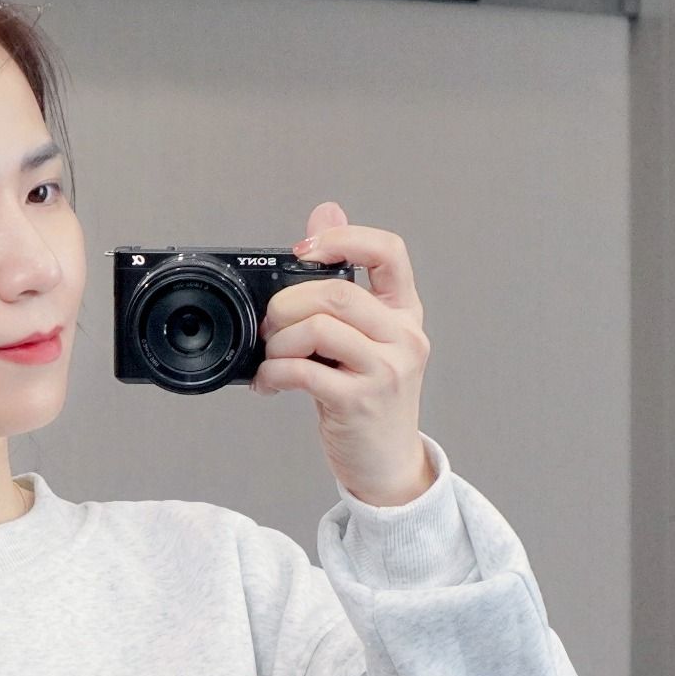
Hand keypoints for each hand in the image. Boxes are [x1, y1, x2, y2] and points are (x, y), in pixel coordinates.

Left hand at [252, 201, 434, 507]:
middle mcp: (402, 337)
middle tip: (270, 326)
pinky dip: (273, 374)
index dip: (344, 237)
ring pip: (318, 327)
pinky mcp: (358, 401)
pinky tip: (269, 383)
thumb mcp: (366, 338)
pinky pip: (303, 371)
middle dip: (287, 304)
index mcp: (405, 313)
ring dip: (278, 341)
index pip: (389, 251)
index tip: (305, 250)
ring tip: (271, 358)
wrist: (386, 464)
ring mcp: (384, 370)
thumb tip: (325, 211)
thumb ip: (346, 281)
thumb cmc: (371, 401)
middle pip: (337, 292)